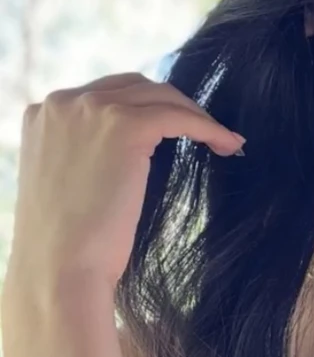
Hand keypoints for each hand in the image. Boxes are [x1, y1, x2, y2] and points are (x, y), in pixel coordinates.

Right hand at [5, 72, 245, 297]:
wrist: (61, 270)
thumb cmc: (67, 243)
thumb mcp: (67, 181)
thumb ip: (86, 152)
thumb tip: (130, 149)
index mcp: (43, 113)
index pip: (108, 94)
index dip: (147, 107)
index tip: (176, 125)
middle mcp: (63, 103)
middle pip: (137, 86)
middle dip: (174, 105)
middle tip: (205, 130)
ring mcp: (92, 110)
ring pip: (162, 96)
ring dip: (197, 115)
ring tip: (222, 140)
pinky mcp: (124, 127)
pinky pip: (179, 116)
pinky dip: (208, 128)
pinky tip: (228, 145)